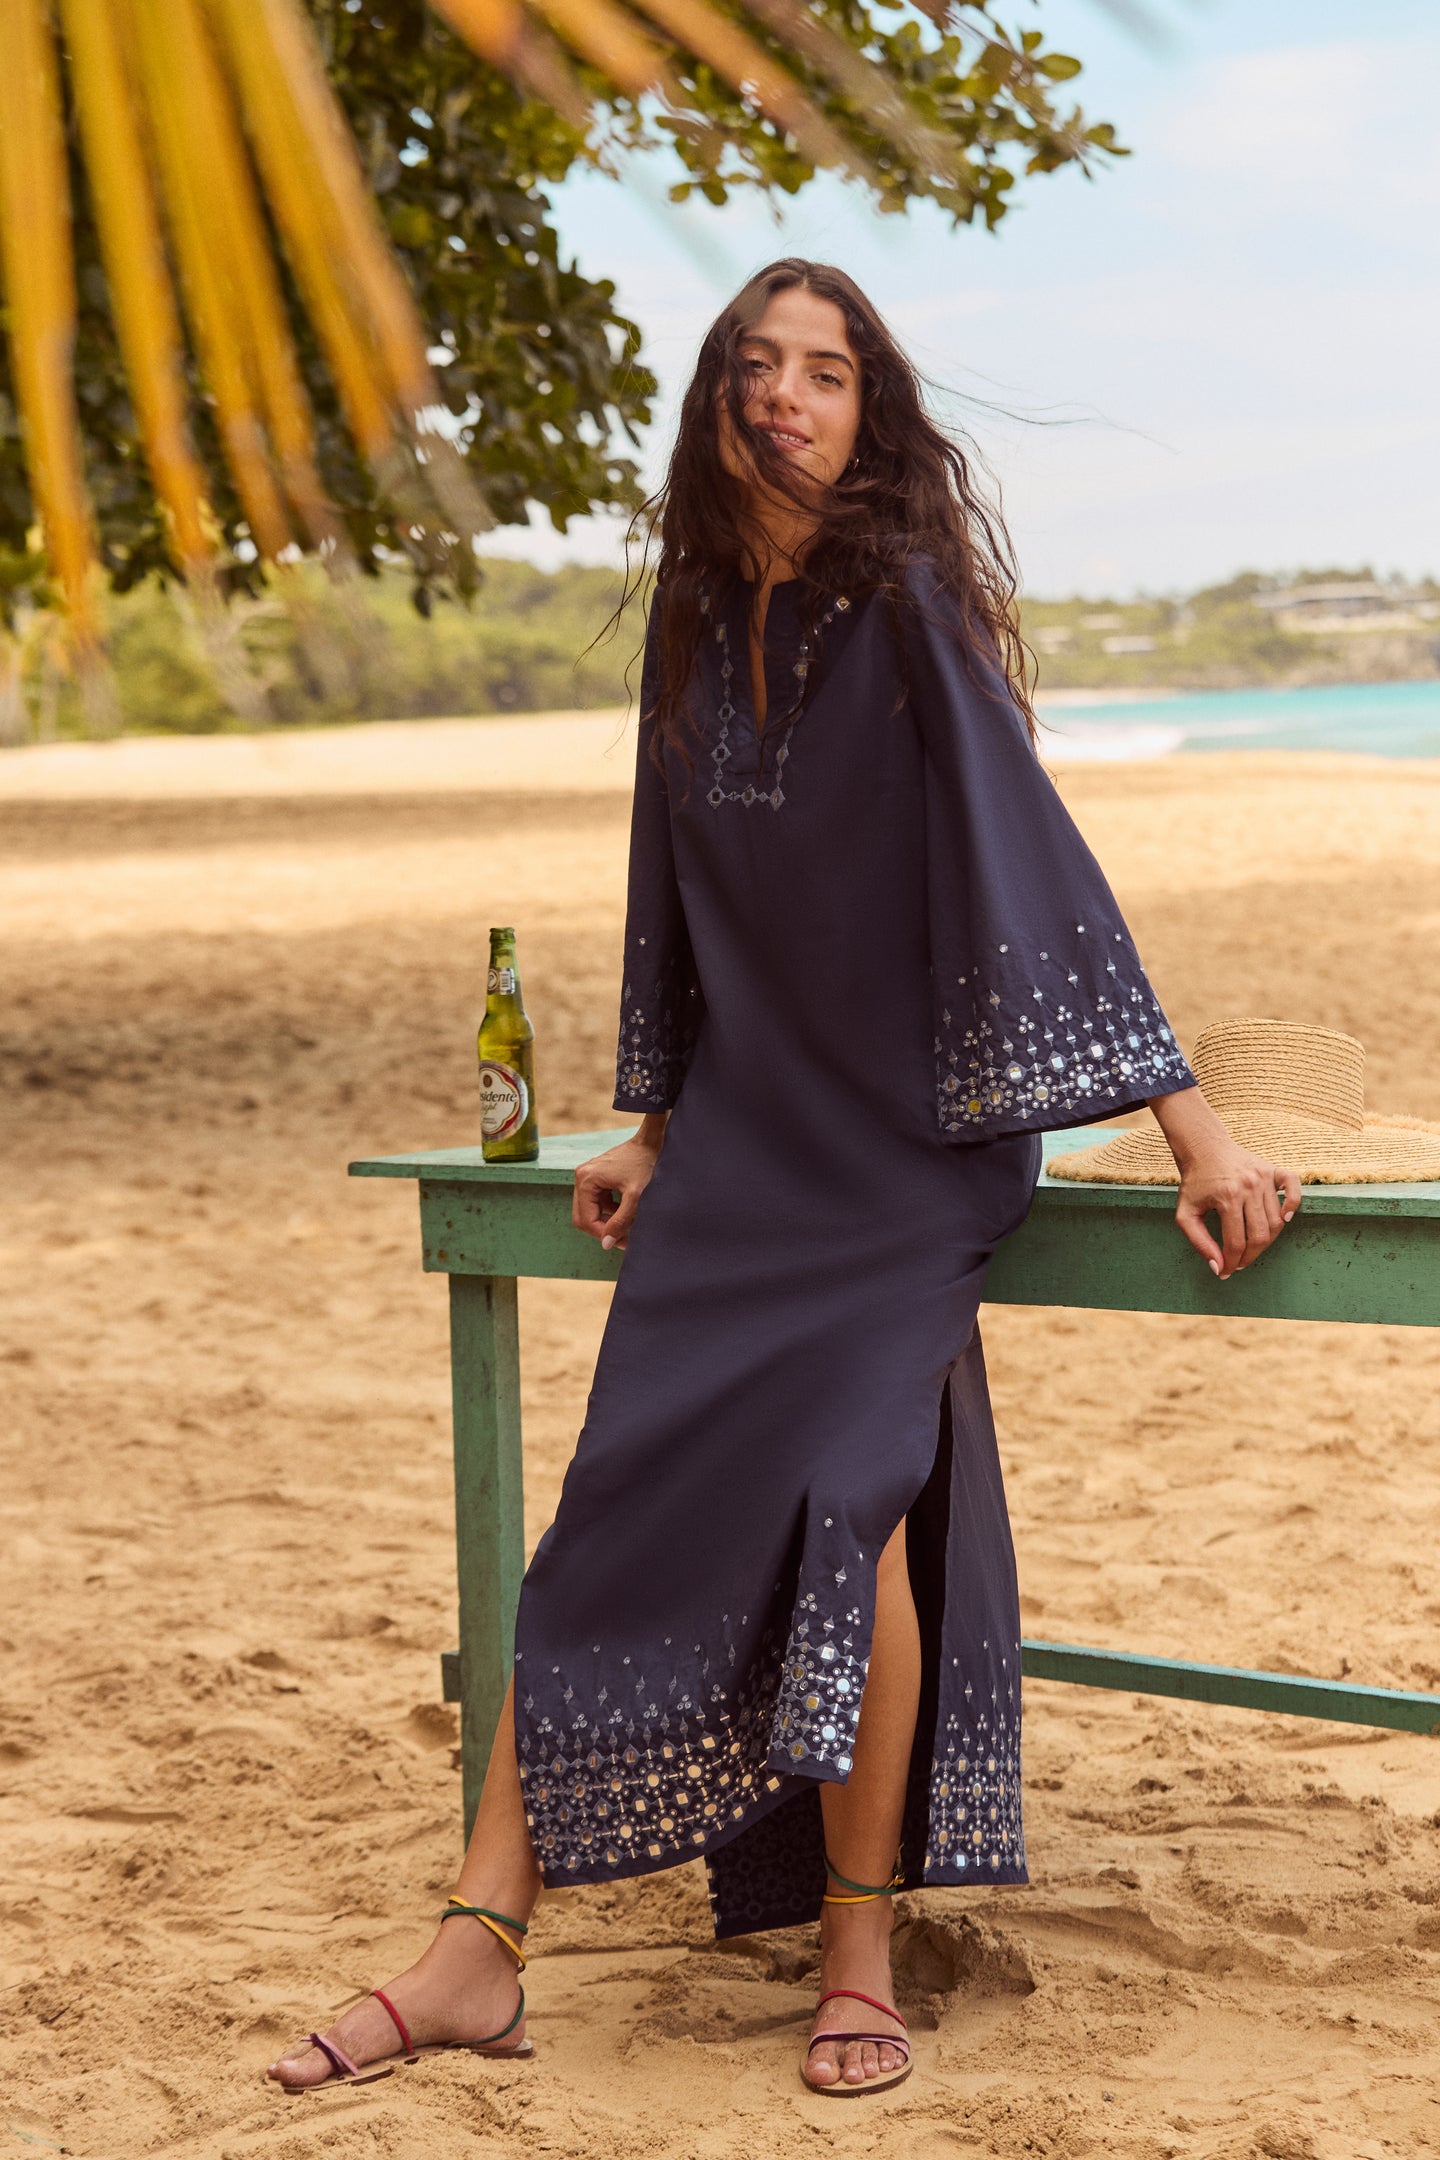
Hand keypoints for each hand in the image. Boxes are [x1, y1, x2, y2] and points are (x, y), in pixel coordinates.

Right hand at [572, 1118, 666, 1250]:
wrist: (652, 1142)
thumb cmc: (645, 1165)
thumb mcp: (635, 1197)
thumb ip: (620, 1221)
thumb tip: (606, 1244)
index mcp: (586, 1180)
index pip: (586, 1220)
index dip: (603, 1234)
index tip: (623, 1242)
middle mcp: (582, 1177)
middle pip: (583, 1217)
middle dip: (604, 1230)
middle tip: (625, 1238)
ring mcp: (587, 1177)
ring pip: (591, 1212)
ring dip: (608, 1221)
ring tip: (630, 1224)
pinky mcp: (596, 1178)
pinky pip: (597, 1203)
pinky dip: (610, 1211)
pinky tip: (627, 1211)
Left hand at [1149, 1086, 1300, 1279]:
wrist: (1204, 1148)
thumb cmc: (1194, 1183)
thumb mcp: (1185, 1213)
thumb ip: (1199, 1242)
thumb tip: (1218, 1267)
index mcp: (1227, 1197)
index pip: (1236, 1242)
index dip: (1232, 1262)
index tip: (1227, 1272)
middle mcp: (1249, 1186)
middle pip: (1259, 1235)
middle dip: (1250, 1256)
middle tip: (1240, 1263)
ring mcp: (1264, 1176)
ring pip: (1276, 1220)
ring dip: (1266, 1240)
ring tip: (1251, 1246)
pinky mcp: (1273, 1170)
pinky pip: (1294, 1188)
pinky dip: (1293, 1205)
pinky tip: (1284, 1219)